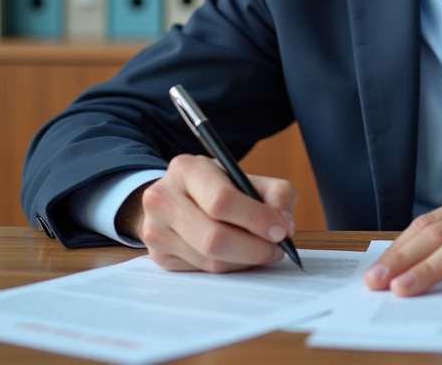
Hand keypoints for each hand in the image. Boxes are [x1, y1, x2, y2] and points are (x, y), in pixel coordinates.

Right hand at [118, 153, 296, 272]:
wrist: (173, 197)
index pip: (221, 200)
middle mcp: (163, 199)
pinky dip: (229, 267)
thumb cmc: (215, 186)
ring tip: (264, 251)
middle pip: (213, 237)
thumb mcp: (244, 176)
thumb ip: (275, 192)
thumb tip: (285, 224)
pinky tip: (240, 255)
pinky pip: (203, 271)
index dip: (256, 219)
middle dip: (254, 248)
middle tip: (277, 248)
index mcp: (186, 170)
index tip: (281, 230)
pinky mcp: (159, 256)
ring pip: (210, 260)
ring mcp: (156, 230)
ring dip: (245, 261)